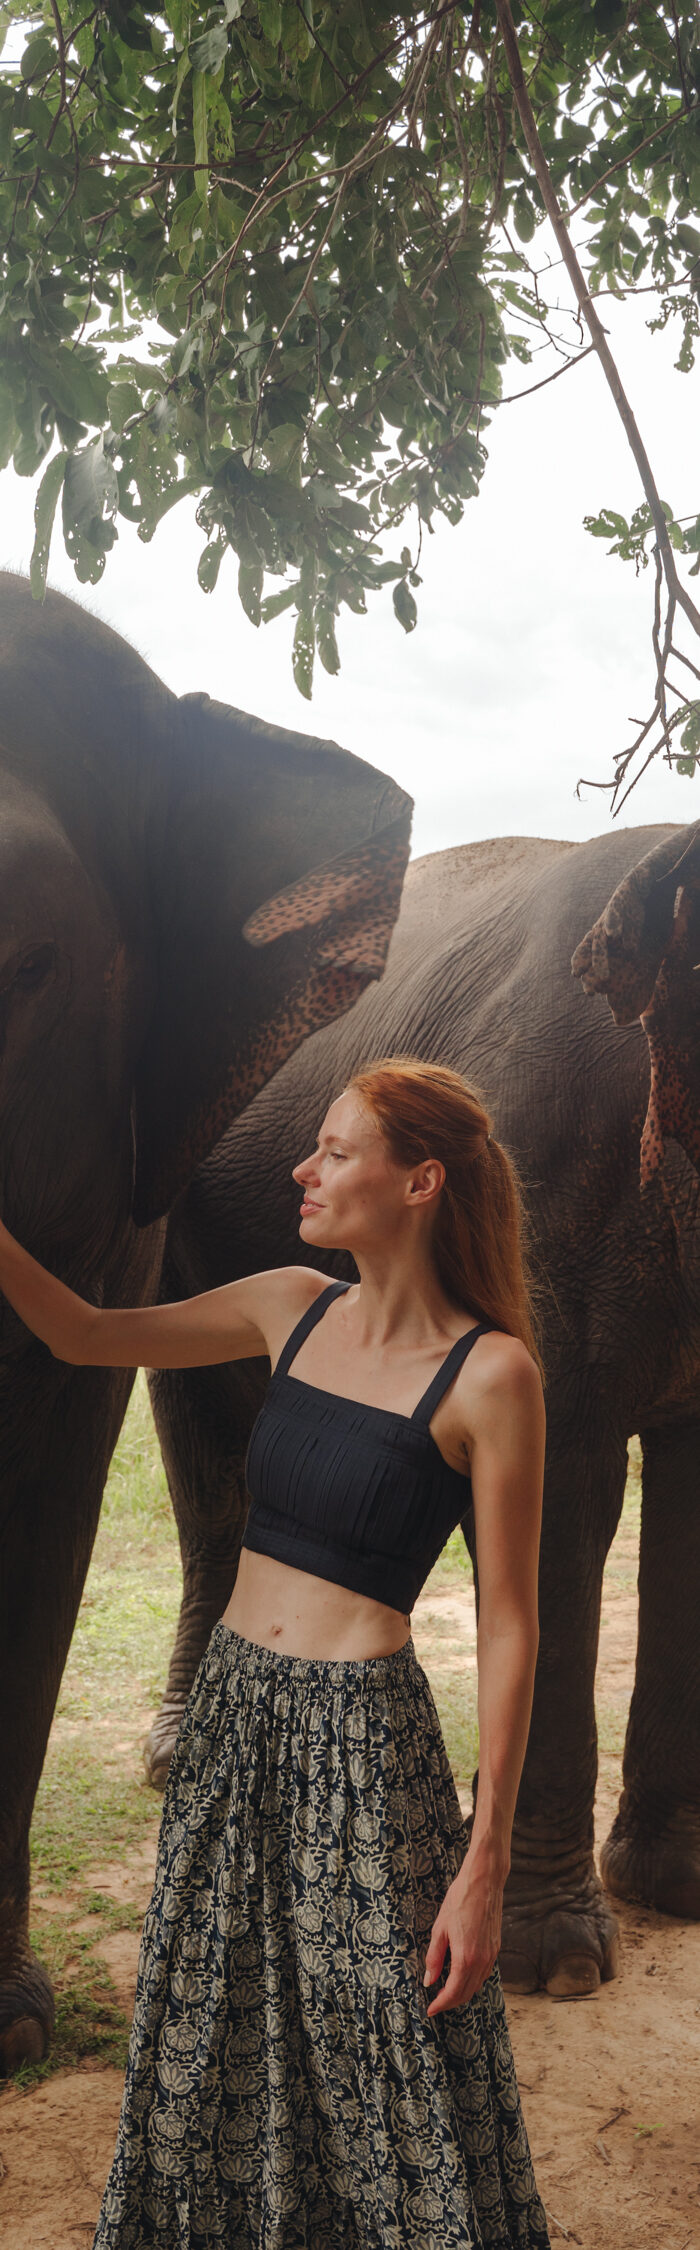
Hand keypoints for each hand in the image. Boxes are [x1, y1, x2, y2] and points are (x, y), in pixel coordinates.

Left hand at [422, 1864, 501, 2016]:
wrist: (484, 1882)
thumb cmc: (459, 1900)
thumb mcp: (440, 1929)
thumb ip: (434, 1958)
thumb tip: (429, 1980)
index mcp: (466, 1958)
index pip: (454, 1992)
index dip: (441, 2004)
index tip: (430, 2009)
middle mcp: (482, 1961)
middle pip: (467, 1993)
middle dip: (451, 2002)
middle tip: (436, 2003)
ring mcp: (491, 1955)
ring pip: (477, 1985)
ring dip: (462, 1993)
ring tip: (446, 1992)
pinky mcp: (495, 1948)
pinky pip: (484, 1973)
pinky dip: (472, 1981)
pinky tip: (461, 1976)